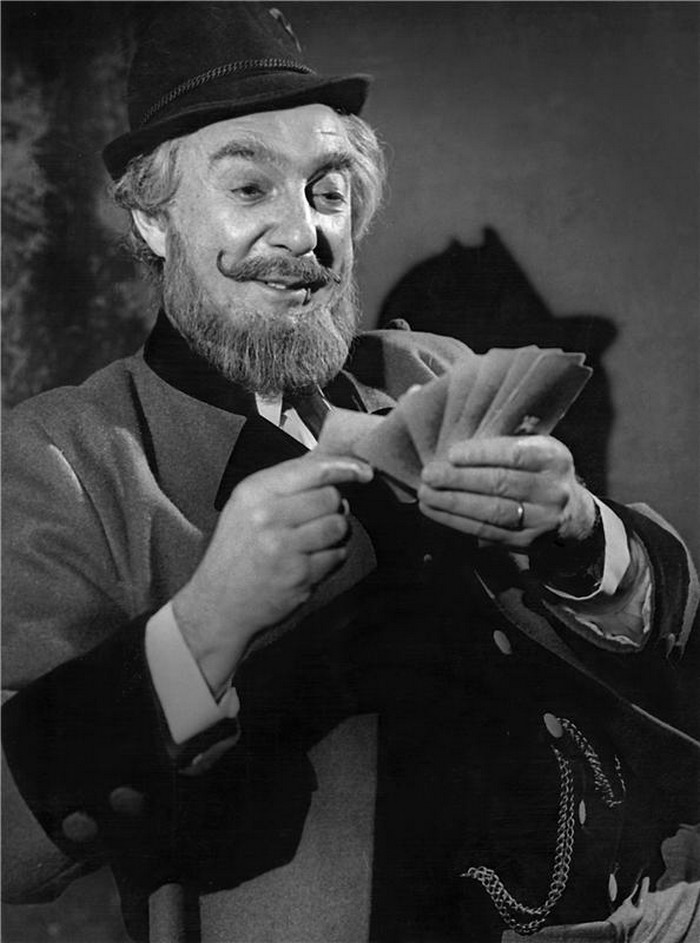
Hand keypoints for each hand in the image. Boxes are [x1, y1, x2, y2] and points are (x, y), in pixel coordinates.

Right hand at [173, 454, 372, 692]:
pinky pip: (337, 555)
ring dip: (335, 532)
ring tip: (314, 540)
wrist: (218, 604)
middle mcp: (268, 516)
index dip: (346, 467)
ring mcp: (284, 547)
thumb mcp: (247, 506)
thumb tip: (331, 460)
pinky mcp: (299, 575)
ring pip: (339, 525)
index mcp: (254, 492)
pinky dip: (331, 557)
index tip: (363, 471)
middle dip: (333, 507)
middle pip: (331, 497)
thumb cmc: (236, 552)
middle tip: (315, 519)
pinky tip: (309, 561)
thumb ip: (286, 482)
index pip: (314, 470)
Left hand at [418, 435, 595, 551]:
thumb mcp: (535, 447)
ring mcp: (542, 519)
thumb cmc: (538, 471)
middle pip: (501, 484)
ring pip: (492, 511)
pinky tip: (436, 511)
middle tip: (429, 475)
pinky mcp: (527, 542)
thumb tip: (453, 428)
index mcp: (554, 458)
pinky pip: (487, 531)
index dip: (481, 454)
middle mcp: (553, 489)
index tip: (451, 453)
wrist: (573, 515)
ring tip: (426, 494)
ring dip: (453, 503)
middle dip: (460, 480)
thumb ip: (504, 437)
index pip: (515, 454)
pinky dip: (457, 521)